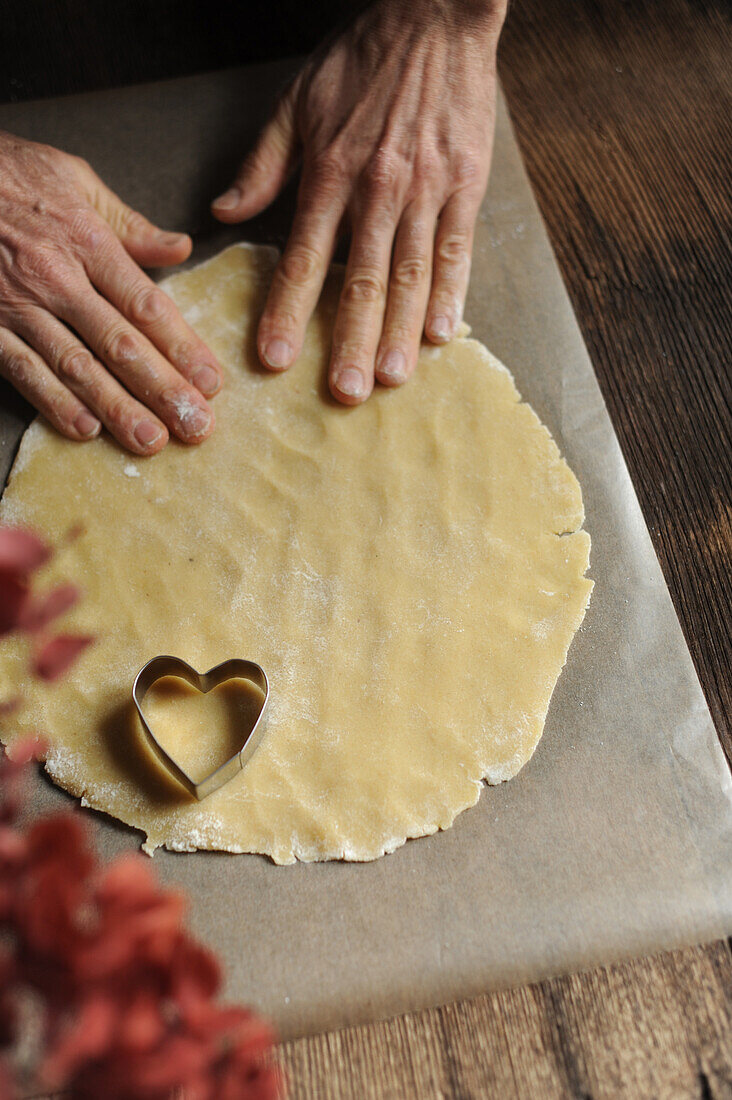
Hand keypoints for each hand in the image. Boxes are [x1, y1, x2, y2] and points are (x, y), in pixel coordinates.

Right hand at [0, 133, 222, 452]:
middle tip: (194, 426)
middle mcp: (57, 278)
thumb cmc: (7, 174)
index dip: (182, 347)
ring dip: (117, 407)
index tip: (210, 381)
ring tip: (150, 440)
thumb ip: (129, 223)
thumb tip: (181, 247)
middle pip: (120, 343)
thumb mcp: (74, 179)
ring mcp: (18, 305)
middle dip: (162, 389)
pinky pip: (22, 368)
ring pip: (76, 365)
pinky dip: (52, 401)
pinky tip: (84, 428)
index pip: (146, 304)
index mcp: (87, 242)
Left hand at [212, 0, 505, 403]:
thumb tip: (225, 211)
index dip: (289, 312)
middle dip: (352, 342)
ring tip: (393, 377)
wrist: (434, 13)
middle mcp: (377, 190)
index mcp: (329, 173)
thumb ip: (263, 164)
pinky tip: (442, 332)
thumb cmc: (362, 58)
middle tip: (346, 392)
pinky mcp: (465, 185)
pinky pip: (458, 248)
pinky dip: (452, 292)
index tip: (276, 358)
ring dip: (401, 331)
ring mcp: (426, 190)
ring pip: (412, 273)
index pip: (303, 259)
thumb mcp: (297, 101)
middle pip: (361, 281)